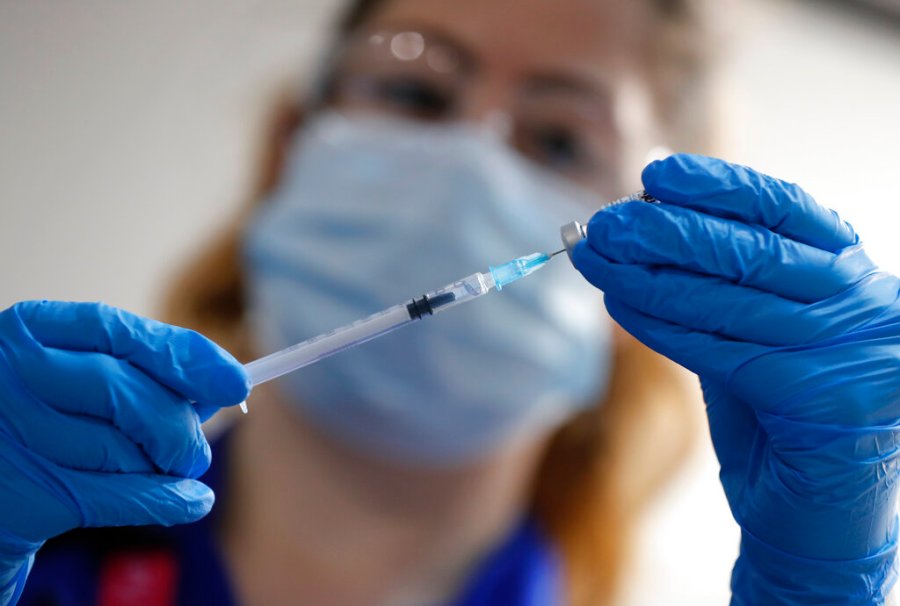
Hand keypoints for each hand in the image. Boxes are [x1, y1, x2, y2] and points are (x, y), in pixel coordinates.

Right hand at [0, 301, 248, 603]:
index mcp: (33, 330)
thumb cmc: (48, 420)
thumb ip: (144, 374)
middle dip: (177, 428)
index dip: (185, 356)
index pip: (120, 332)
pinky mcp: (22, 496)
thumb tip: (223, 386)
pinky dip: (169, 500)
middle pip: (126, 394)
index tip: (236, 381)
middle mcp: (13, 374)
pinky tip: (193, 500)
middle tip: (197, 450)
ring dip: (165, 468)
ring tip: (170, 471)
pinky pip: (120, 496)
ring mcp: (12, 433)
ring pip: (123, 450)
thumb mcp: (82, 378)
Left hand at [572, 154, 899, 603]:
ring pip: (729, 298)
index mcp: (856, 279)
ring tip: (595, 258)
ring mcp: (854, 353)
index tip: (656, 173)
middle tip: (603, 222)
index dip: (719, 186)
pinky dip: (660, 324)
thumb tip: (645, 228)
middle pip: (752, 249)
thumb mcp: (757, 338)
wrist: (817, 520)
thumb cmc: (781, 422)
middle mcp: (868, 306)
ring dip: (648, 275)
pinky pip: (720, 349)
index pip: (786, 210)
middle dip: (666, 231)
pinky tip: (617, 304)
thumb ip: (718, 289)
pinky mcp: (825, 400)